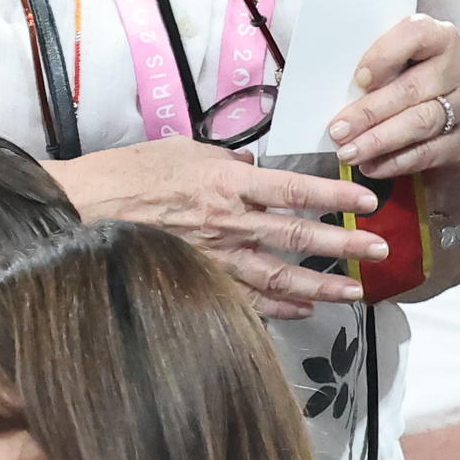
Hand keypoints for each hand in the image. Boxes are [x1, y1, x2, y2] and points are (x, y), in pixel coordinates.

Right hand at [54, 134, 387, 316]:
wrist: (79, 211)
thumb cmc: (129, 173)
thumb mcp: (184, 150)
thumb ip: (226, 162)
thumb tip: (254, 168)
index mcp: (228, 184)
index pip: (296, 190)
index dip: (336, 195)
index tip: (368, 200)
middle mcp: (229, 224)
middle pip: (299, 237)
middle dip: (344, 245)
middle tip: (380, 251)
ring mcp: (214, 259)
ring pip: (279, 277)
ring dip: (321, 286)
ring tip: (355, 291)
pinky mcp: (197, 281)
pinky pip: (245, 301)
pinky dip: (277, 307)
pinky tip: (303, 309)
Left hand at [326, 15, 459, 178]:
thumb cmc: (420, 96)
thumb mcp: (405, 72)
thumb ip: (382, 73)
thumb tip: (336, 92)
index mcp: (442, 38)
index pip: (415, 34)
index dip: (384, 55)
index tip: (357, 80)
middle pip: (412, 87)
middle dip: (369, 112)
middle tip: (338, 131)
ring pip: (420, 122)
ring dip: (378, 140)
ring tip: (349, 152)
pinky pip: (428, 151)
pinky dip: (395, 161)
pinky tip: (372, 167)